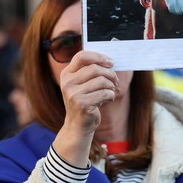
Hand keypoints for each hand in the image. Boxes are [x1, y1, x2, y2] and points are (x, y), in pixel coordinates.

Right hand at [53, 51, 118, 166]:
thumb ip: (91, 72)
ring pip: (102, 81)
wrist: (78, 126)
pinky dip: (111, 96)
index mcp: (67, 74)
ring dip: (111, 86)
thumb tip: (110, 62)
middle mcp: (68, 83)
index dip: (98, 57)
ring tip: (110, 92)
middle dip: (110, 74)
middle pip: (95, 68)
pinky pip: (105, 93)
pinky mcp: (82, 104)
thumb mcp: (83, 85)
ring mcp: (73, 94)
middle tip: (115, 81)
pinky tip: (108, 100)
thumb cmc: (85, 102)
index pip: (81, 56)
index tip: (110, 62)